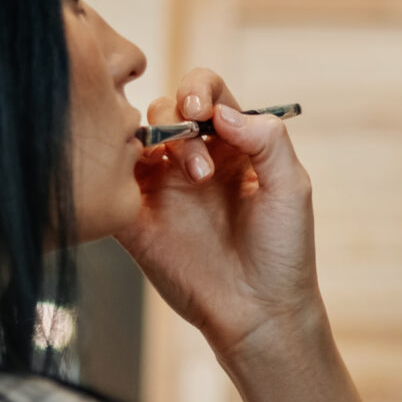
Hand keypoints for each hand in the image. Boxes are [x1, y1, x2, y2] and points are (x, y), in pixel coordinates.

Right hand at [117, 70, 324, 361]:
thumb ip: (267, 139)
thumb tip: (222, 110)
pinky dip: (114, 169)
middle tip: (201, 166)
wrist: (259, 312)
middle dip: (178, 120)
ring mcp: (162, 187)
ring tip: (188, 177)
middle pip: (166, 107)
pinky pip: (110, 180)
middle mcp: (193, 158)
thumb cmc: (284, 251)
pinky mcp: (135, 217)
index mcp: (233, 145)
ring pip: (134, 136)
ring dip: (152, 139)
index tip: (203, 112)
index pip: (207, 93)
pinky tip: (140, 183)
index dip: (199, 89)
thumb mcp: (291, 188)